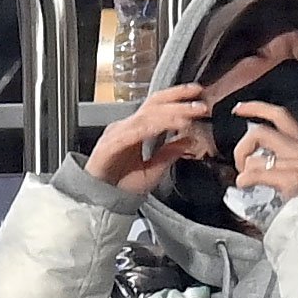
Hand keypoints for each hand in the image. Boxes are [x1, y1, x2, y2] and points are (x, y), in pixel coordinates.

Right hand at [85, 84, 206, 193]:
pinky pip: (133, 132)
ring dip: (170, 113)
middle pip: (153, 104)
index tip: (197, 95)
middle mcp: (126, 127)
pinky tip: (167, 125)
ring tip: (189, 114)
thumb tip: (189, 140)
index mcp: (135, 130)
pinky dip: (152, 127)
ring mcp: (117, 134)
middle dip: (177, 98)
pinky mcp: (110, 145)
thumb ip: (169, 153)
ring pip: (146, 116)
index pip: (157, 107)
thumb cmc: (121, 185)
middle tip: (198, 98)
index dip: (177, 98)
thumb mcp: (154, 169)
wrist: (100, 202)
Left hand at [232, 101, 297, 201]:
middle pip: (260, 132)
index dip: (257, 108)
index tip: (239, 109)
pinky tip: (246, 186)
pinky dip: (244, 180)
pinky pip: (255, 173)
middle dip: (242, 147)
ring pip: (255, 156)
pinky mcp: (292, 179)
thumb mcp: (296, 172)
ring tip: (247, 181)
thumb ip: (278, 157)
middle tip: (240, 164)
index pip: (280, 115)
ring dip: (244, 170)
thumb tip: (251, 152)